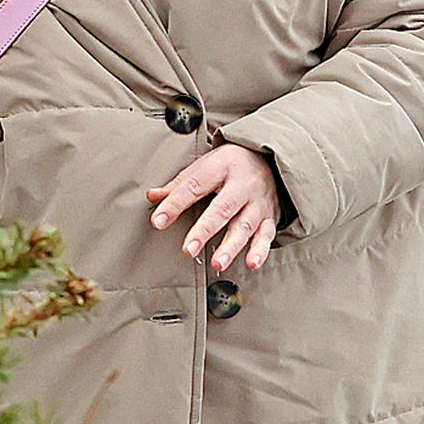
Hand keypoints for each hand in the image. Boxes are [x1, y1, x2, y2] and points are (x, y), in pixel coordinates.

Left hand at [145, 145, 280, 273]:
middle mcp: (242, 185)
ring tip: (216, 264)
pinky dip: (260, 251)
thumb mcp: (204, 165)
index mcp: (221, 167)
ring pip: (244, 226)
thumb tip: (153, 197)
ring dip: (230, 247)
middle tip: (188, 250)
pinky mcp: (270, 216)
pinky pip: (267, 235)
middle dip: (204, 231)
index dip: (175, 204)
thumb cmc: (230, 164)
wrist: (268, 159)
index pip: (194, 187)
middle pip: (222, 209)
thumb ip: (180, 185)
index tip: (158, 221)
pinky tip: (251, 263)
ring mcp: (258, 202)